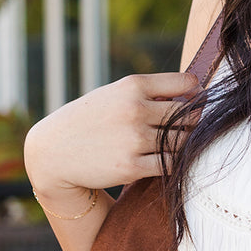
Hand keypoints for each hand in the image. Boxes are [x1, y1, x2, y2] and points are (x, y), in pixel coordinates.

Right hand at [24, 71, 200, 200]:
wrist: (54, 152)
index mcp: (132, 86)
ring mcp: (134, 139)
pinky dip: (174, 162)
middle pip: (188, 114)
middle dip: (195, 120)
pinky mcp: (132, 167)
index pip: (184, 83)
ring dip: (185, 143)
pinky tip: (167, 158)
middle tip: (192, 126)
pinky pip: (170, 164)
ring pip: (182, 141)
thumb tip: (193, 92)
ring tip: (179, 143)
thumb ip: (148, 92)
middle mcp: (135, 110)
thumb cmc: (89, 121)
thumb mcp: (112, 95)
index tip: (197, 99)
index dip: (196, 92)